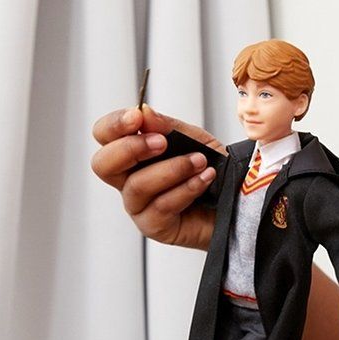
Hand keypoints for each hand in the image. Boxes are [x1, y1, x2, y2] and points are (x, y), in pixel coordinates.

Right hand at [90, 104, 223, 250]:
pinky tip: (205, 178)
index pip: (104, 135)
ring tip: (199, 161)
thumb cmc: (209, 170)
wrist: (236, 202)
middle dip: (130, 148)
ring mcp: (139, 206)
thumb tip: (144, 112)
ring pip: (137, 186)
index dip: (114, 125)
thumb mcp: (194, 140)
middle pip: (102, 164)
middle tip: (161, 143)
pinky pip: (161, 206)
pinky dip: (186, 188)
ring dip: (172, 169)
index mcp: (132, 154)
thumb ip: (168, 127)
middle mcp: (128, 180)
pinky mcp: (155, 227)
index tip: (136, 117)